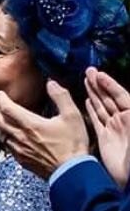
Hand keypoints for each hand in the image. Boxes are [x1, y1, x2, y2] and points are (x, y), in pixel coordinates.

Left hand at [0, 80, 88, 178]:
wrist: (70, 171)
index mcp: (30, 125)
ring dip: (2, 125)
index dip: (1, 99)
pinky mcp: (21, 160)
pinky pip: (8, 146)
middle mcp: (20, 137)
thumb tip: (51, 83)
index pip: (7, 108)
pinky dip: (8, 138)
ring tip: (9, 120)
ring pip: (1, 134)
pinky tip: (16, 136)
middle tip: (4, 106)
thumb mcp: (72, 115)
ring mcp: (19, 150)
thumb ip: (60, 96)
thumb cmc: (72, 144)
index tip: (0, 94)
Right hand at [85, 67, 129, 187]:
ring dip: (94, 94)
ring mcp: (114, 129)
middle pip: (109, 98)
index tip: (97, 74)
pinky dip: (91, 110)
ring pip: (102, 107)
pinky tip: (85, 101)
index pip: (120, 95)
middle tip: (88, 72)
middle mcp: (124, 119)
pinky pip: (96, 121)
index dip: (109, 84)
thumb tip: (125, 102)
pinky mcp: (105, 139)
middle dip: (99, 85)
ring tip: (85, 81)